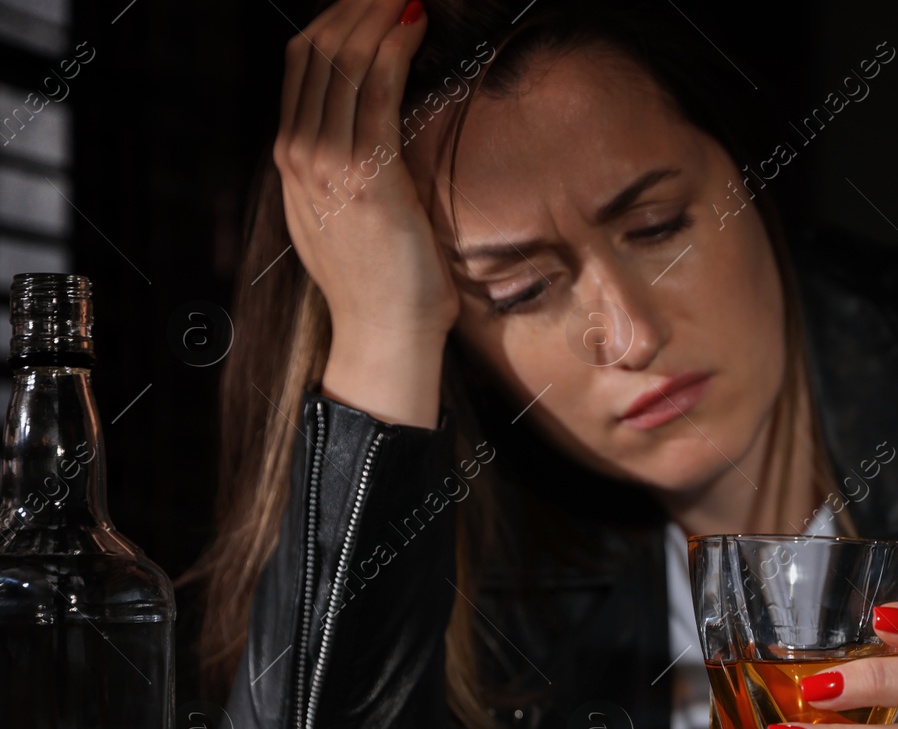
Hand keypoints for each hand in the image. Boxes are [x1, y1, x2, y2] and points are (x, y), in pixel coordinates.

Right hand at [275, 0, 456, 424]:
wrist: (383, 335)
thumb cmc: (382, 283)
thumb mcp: (345, 216)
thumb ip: (344, 170)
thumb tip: (371, 131)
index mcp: (291, 159)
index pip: (303, 65)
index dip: (337, 20)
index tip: (372, 0)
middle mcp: (298, 154)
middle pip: (318, 50)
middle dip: (357, 5)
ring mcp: (326, 163)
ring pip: (343, 60)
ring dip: (378, 14)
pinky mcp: (366, 174)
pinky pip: (375, 89)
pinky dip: (395, 46)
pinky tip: (415, 24)